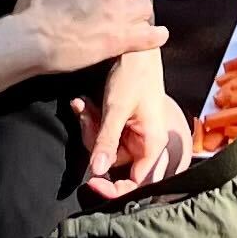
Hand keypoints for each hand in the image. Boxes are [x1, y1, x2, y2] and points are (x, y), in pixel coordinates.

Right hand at [12, 0, 162, 78]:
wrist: (31, 40)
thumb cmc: (34, 6)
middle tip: (120, 8)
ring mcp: (120, 18)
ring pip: (145, 11)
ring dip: (140, 15)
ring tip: (132, 22)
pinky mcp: (120, 42)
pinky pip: (150, 37)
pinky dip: (156, 35)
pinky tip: (157, 35)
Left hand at [82, 40, 193, 198]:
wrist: (135, 48)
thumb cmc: (134, 75)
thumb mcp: (116, 108)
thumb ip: (106, 141)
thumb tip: (95, 172)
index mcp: (152, 144)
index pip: (135, 182)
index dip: (114, 189)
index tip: (91, 185)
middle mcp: (145, 142)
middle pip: (114, 163)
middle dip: (94, 144)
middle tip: (86, 120)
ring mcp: (133, 133)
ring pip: (104, 147)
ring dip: (90, 128)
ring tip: (84, 106)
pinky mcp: (123, 124)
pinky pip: (103, 132)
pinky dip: (92, 119)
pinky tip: (84, 103)